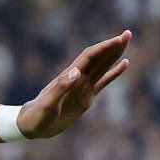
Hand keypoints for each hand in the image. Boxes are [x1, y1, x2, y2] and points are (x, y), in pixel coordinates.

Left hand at [16, 31, 132, 139]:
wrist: (31, 125)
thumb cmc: (37, 115)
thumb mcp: (48, 104)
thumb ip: (61, 88)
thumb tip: (77, 72)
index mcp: (70, 77)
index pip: (90, 57)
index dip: (105, 48)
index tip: (118, 40)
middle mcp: (78, 78)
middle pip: (99, 57)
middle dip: (113, 46)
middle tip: (128, 34)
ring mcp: (83, 87)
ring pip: (102, 66)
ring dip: (114, 54)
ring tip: (126, 43)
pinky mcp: (86, 97)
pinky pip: (103, 82)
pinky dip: (114, 73)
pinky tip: (124, 64)